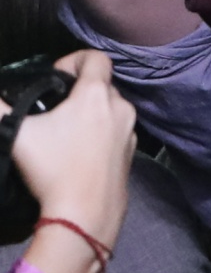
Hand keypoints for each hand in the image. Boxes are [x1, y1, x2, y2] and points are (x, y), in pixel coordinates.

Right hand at [5, 51, 134, 262]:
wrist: (84, 214)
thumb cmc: (52, 169)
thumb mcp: (17, 133)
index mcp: (97, 95)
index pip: (95, 57)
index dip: (73, 59)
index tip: (54, 76)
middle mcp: (121, 107)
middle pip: (102, 83)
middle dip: (78, 88)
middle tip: (53, 106)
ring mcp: (130, 131)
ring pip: (111, 107)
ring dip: (90, 110)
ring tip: (63, 129)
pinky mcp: (132, 153)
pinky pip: (117, 129)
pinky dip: (101, 130)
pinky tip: (79, 149)